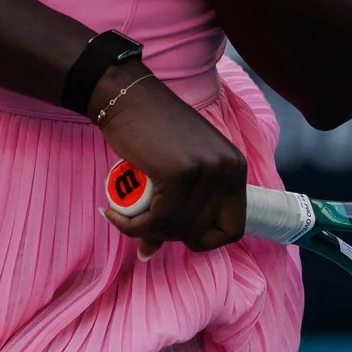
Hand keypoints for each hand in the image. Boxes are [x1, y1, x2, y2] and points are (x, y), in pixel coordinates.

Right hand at [95, 67, 245, 256]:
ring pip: (177, 228)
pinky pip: (157, 219)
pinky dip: (133, 224)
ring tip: (125, 216)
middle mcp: (228, 169)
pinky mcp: (179, 172)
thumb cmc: (149, 130)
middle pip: (200, 232)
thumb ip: (173, 209)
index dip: (205, 240)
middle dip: (168, 235)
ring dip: (146, 230)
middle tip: (142, 223)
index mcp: (236, 167)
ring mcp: (206, 171)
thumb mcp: (176, 168)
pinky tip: (116, 214)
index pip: (233, 228)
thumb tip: (148, 254)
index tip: (177, 233)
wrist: (126, 97)